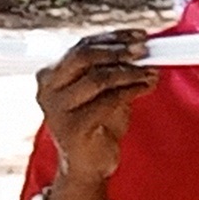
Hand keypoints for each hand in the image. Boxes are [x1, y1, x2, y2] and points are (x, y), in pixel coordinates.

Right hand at [33, 32, 153, 199]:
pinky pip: (108, 101)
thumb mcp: (104, 90)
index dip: (113, 38)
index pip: (81, 46)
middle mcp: (47, 90)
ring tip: (151, 72)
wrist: (89, 164)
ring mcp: (57, 110)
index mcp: (50, 76)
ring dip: (130, 72)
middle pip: (84, 57)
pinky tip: (145, 87)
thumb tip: (141, 48)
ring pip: (98, 78)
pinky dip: (131, 90)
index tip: (140, 36)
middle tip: (145, 51)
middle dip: (119, 51)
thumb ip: (114, 69)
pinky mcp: (72, 128)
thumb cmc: (97, 123)